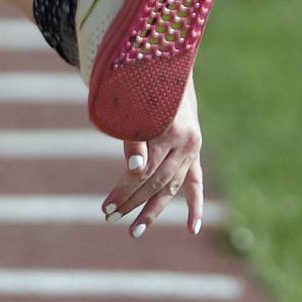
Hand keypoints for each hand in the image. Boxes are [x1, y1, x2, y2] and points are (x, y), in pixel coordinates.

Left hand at [101, 76, 204, 238]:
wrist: (169, 71)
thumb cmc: (143, 88)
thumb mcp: (134, 108)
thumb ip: (134, 138)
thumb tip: (134, 169)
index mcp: (171, 130)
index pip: (145, 171)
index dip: (125, 190)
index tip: (106, 206)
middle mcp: (186, 143)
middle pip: (157, 182)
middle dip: (132, 201)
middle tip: (109, 216)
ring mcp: (193, 150)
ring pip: (172, 187)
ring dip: (153, 210)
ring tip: (133, 230)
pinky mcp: (194, 154)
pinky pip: (196, 184)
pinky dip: (195, 206)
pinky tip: (193, 229)